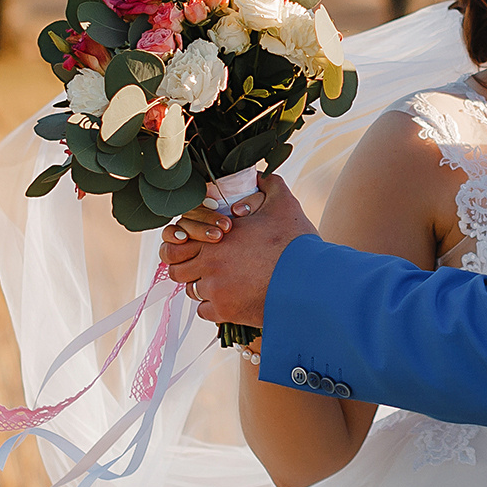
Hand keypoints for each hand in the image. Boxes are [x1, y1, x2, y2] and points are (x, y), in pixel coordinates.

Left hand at [162, 174, 317, 326]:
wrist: (310, 282)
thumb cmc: (296, 244)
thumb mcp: (284, 204)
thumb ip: (268, 185)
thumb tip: (259, 174)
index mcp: (216, 236)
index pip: (176, 241)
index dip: (183, 243)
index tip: (200, 245)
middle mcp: (210, 263)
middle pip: (177, 269)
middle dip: (188, 267)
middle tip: (205, 266)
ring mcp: (216, 289)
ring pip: (191, 290)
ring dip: (202, 286)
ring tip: (221, 281)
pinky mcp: (226, 311)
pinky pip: (204, 311)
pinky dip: (213, 306)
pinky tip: (229, 299)